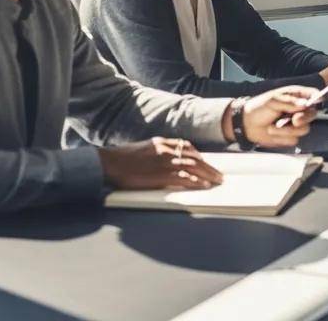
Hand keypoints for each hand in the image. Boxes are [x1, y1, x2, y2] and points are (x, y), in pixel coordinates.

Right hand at [97, 137, 223, 190]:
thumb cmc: (122, 158)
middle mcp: (166, 150)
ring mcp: (165, 162)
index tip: (205, 162)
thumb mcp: (143, 148)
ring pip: (193, 167)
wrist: (109, 163)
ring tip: (216, 181)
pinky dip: (195, 181)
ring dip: (207, 174)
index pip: (186, 147)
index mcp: (162, 143)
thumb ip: (157, 151)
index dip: (198, 155)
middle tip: (218, 174)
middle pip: (194, 158)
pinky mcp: (161, 175)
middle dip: (208, 167)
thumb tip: (166, 159)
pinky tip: (203, 185)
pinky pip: (183, 177)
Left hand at [235, 87, 320, 147]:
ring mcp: (295, 124)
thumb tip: (305, 103)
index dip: (318, 98)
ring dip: (287, 130)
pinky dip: (282, 137)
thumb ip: (290, 102)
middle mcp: (299, 109)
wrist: (247, 124)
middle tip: (294, 120)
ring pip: (304, 129)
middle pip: (313, 114)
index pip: (314, 95)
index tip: (315, 102)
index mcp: (296, 96)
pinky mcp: (290, 136)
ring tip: (273, 126)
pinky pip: (294, 139)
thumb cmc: (259, 107)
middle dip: (304, 118)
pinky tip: (273, 132)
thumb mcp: (273, 100)